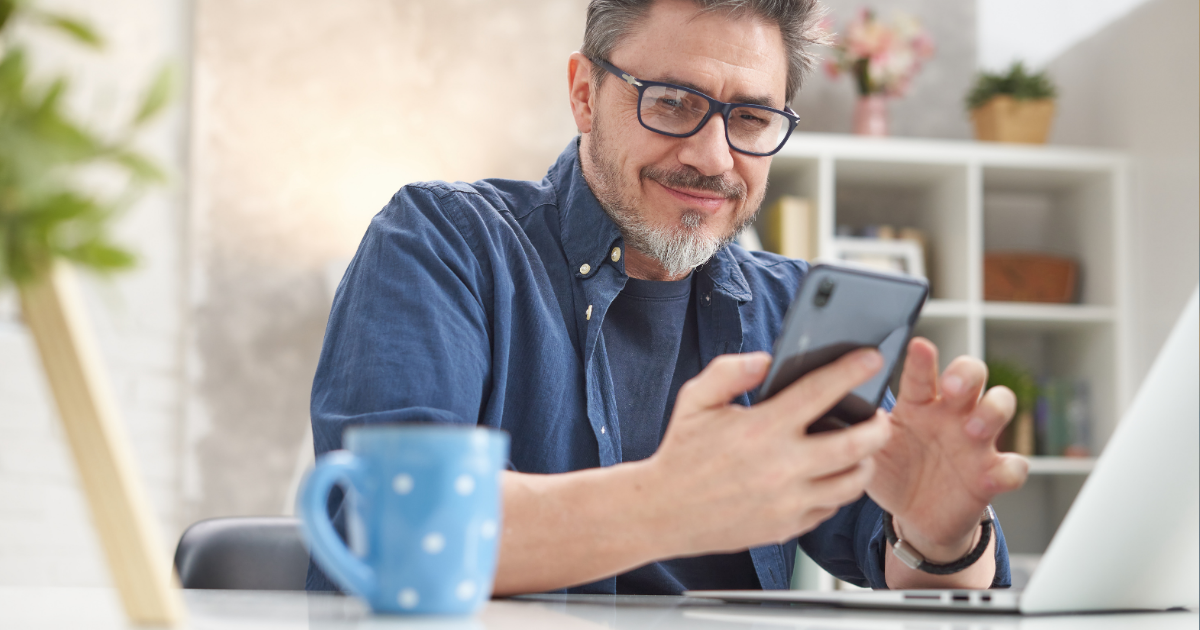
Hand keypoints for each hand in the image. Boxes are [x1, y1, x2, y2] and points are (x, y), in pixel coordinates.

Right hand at [644, 349, 892, 557]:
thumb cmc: (681, 453)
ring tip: (862, 448)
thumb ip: (729, 372)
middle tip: (880, 415)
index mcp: (761, 429)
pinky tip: (831, 474)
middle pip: (855, 445)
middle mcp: (781, 466)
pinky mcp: (788, 526)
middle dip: (878, 426)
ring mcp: (788, 501)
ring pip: (852, 482)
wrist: (663, 511)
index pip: (819, 393)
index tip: (870, 358)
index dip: (851, 371)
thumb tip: (766, 360)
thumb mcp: (696, 400)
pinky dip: (838, 489)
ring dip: (865, 461)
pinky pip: (830, 507)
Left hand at [868, 338, 1029, 564]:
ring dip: (991, 412)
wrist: (914, 516)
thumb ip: (861, 429)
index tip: (918, 346)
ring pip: (999, 406)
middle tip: (951, 387)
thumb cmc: (892, 472)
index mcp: (918, 404)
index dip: (922, 360)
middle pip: (972, 374)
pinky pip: (1014, 466)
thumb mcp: (871, 451)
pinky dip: (1010, 468)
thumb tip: (842, 405)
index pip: (921, 374)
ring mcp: (976, 442)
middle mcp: (951, 414)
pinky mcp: (992, 474)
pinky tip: (993, 475)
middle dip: (966, 373)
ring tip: (973, 429)